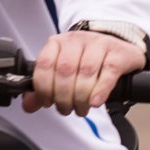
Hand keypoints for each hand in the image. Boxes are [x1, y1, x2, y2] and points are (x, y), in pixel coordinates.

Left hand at [26, 30, 143, 116]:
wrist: (120, 51)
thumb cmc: (88, 63)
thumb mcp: (63, 72)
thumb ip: (44, 88)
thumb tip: (28, 105)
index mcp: (58, 43)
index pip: (44, 64)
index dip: (44, 88)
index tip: (48, 102)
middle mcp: (77, 40)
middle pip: (65, 70)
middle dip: (63, 96)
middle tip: (66, 109)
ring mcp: (100, 44)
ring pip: (86, 72)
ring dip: (80, 97)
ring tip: (81, 109)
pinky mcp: (119, 53)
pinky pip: (108, 72)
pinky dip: (100, 90)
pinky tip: (95, 102)